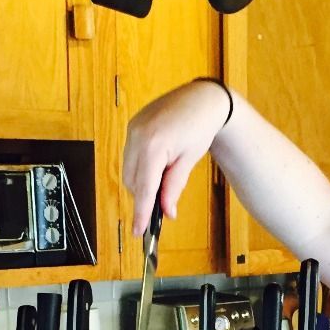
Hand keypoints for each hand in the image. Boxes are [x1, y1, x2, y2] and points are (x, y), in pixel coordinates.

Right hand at [122, 80, 232, 234]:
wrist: (201, 98)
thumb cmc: (200, 126)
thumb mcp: (189, 161)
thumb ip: (173, 188)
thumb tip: (166, 211)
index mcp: (154, 146)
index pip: (144, 189)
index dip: (141, 213)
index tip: (139, 231)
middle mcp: (138, 136)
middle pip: (133, 182)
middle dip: (145, 196)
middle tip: (163, 203)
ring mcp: (132, 129)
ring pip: (128, 171)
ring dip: (142, 182)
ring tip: (164, 176)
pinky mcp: (132, 126)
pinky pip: (129, 156)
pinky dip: (140, 167)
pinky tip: (157, 164)